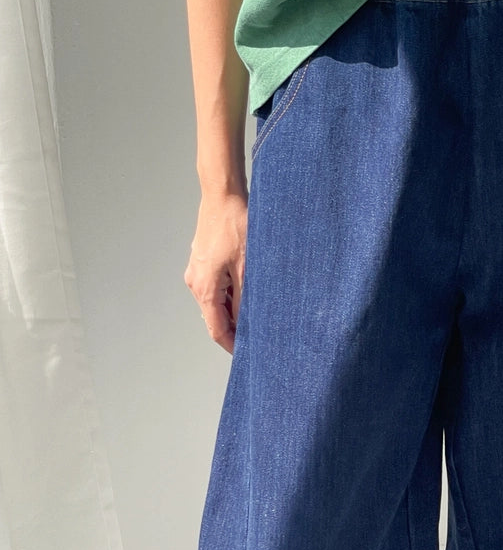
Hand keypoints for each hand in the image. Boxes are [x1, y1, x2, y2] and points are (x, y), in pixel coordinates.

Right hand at [183, 190, 247, 353]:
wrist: (223, 194)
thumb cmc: (235, 225)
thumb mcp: (247, 268)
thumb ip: (245, 301)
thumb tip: (247, 325)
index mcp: (204, 288)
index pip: (216, 329)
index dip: (233, 345)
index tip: (249, 355)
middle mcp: (196, 282)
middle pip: (215, 317)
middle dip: (236, 329)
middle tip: (260, 335)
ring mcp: (198, 271)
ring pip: (217, 302)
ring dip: (235, 310)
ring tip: (259, 312)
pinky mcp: (203, 261)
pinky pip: (217, 287)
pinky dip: (232, 295)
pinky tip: (249, 291)